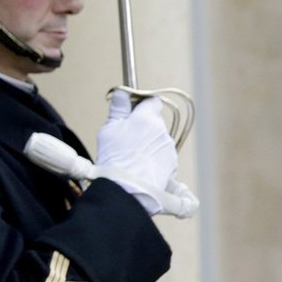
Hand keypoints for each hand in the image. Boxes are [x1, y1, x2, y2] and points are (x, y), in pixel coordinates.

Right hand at [95, 90, 179, 215]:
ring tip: (132, 158)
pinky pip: (162, 157)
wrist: (127, 189)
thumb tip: (121, 92)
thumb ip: (118, 109)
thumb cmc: (115, 158)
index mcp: (147, 118)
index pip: (152, 101)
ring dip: (149, 145)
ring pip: (158, 141)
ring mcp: (168, 149)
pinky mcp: (171, 166)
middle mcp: (162, 131)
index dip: (142, 105)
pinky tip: (140, 168)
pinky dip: (154, 160)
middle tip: (126, 139)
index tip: (132, 112)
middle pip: (154, 122)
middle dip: (143, 128)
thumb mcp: (109, 129)